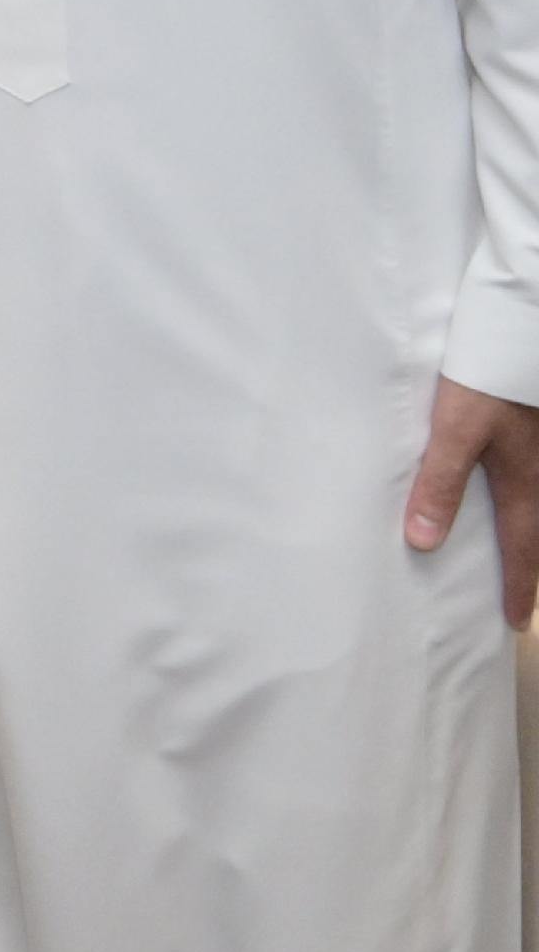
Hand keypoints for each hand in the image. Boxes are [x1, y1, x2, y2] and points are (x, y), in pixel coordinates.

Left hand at [404, 374, 538, 625]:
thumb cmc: (489, 381)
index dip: (519, 587)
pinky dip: (528, 497)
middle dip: (532, 565)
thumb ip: (440, 484)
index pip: (523, 550)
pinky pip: (535, 477)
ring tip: (523, 550)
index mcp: (524, 483)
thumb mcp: (458, 432)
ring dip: (532, 531)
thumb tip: (424, 542)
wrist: (523, 329)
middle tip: (525, 596)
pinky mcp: (535, 429)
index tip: (516, 622)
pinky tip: (515, 488)